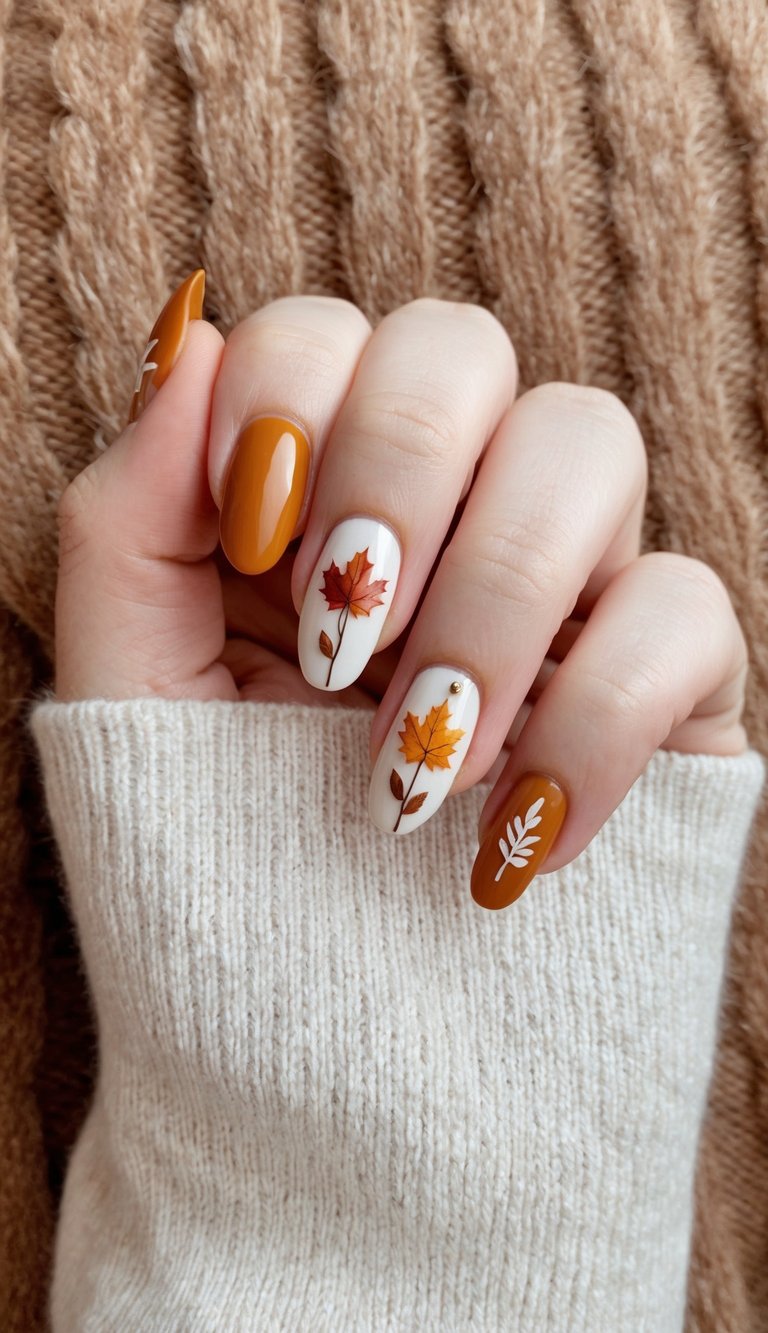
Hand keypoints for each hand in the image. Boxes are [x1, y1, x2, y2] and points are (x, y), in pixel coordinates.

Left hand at [54, 273, 748, 906]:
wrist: (331, 1053)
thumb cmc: (221, 864)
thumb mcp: (133, 699)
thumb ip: (128, 517)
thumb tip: (186, 338)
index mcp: (310, 497)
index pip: (323, 333)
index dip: (288, 404)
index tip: (255, 546)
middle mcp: (444, 510)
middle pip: (461, 345)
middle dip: (396, 473)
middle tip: (341, 642)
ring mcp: (562, 583)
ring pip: (590, 440)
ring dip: (490, 599)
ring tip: (418, 758)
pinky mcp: (664, 675)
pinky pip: (685, 610)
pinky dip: (591, 723)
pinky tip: (514, 835)